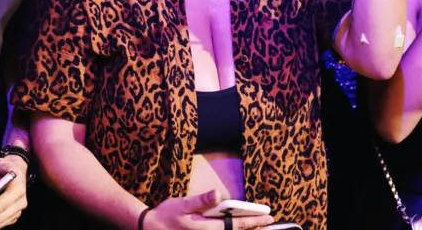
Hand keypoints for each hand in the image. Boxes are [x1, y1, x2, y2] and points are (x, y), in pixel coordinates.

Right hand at [144, 189, 272, 229]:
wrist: (151, 229)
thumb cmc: (167, 215)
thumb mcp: (183, 204)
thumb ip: (201, 200)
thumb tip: (218, 194)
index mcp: (208, 228)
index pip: (237, 225)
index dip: (254, 221)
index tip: (269, 217)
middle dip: (254, 228)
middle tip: (270, 223)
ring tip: (258, 226)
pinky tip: (236, 227)